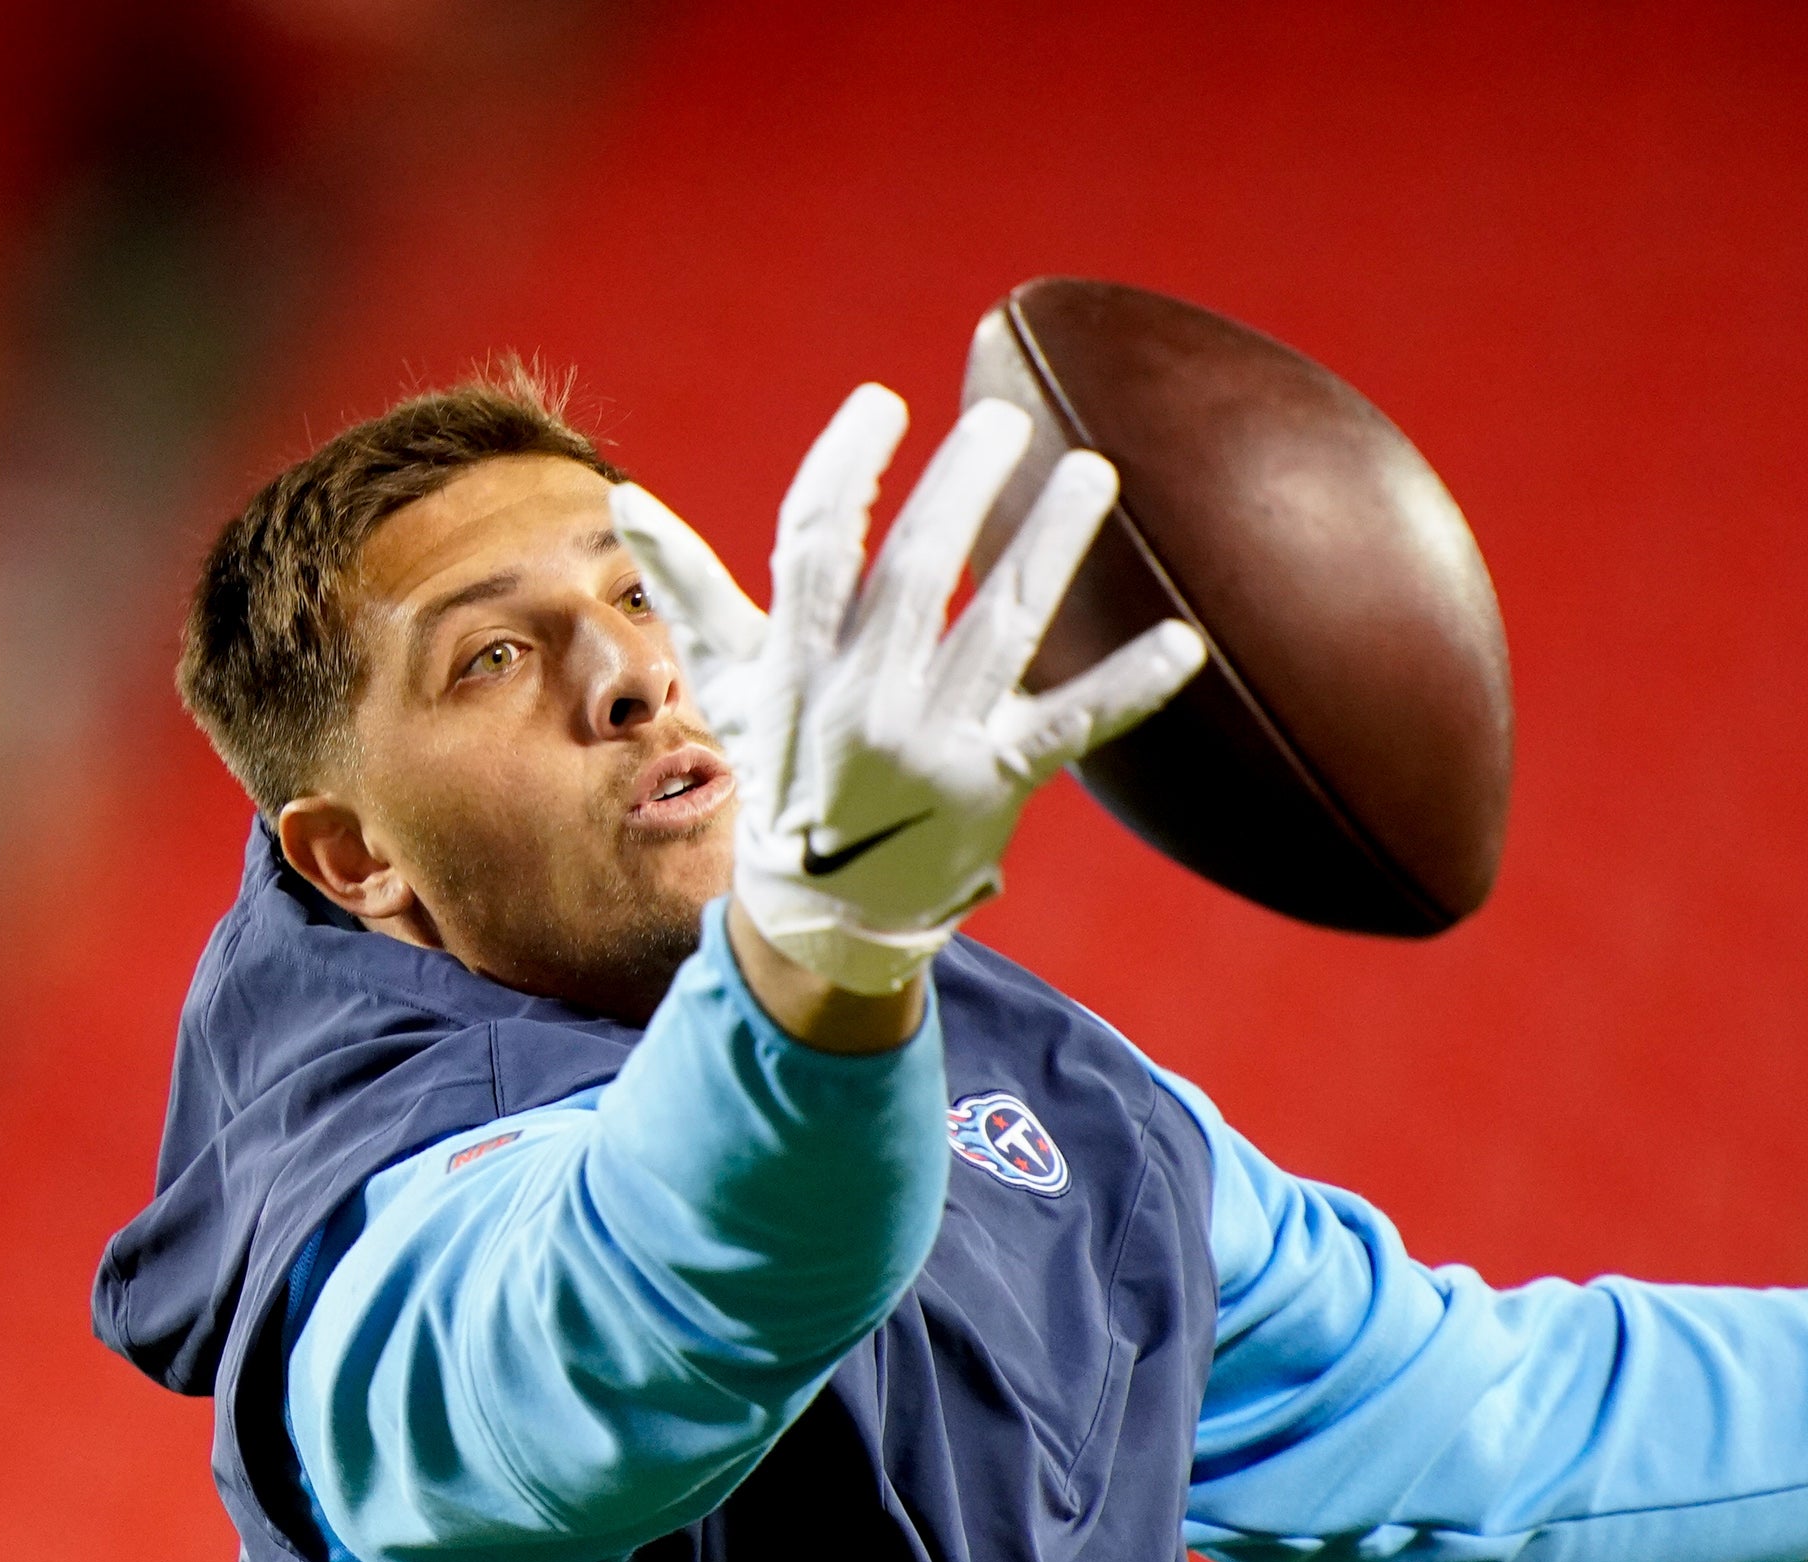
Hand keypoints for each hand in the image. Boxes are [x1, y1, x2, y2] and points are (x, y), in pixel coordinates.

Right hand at [610, 384, 1204, 994]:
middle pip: (917, 570)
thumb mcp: (727, 683)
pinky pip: (1070, 726)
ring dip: (1051, 543)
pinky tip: (1183, 641)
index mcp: (794, 663)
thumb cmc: (780, 773)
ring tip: (1092, 469)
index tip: (884, 403)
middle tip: (1006, 416)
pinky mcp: (995, 784)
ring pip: (1001, 626)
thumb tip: (624, 497)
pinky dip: (1129, 686)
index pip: (814, 542)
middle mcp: (859, 699)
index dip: (849, 464)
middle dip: (963, 484)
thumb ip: (687, 586)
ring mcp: (930, 744)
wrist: (824, 912)